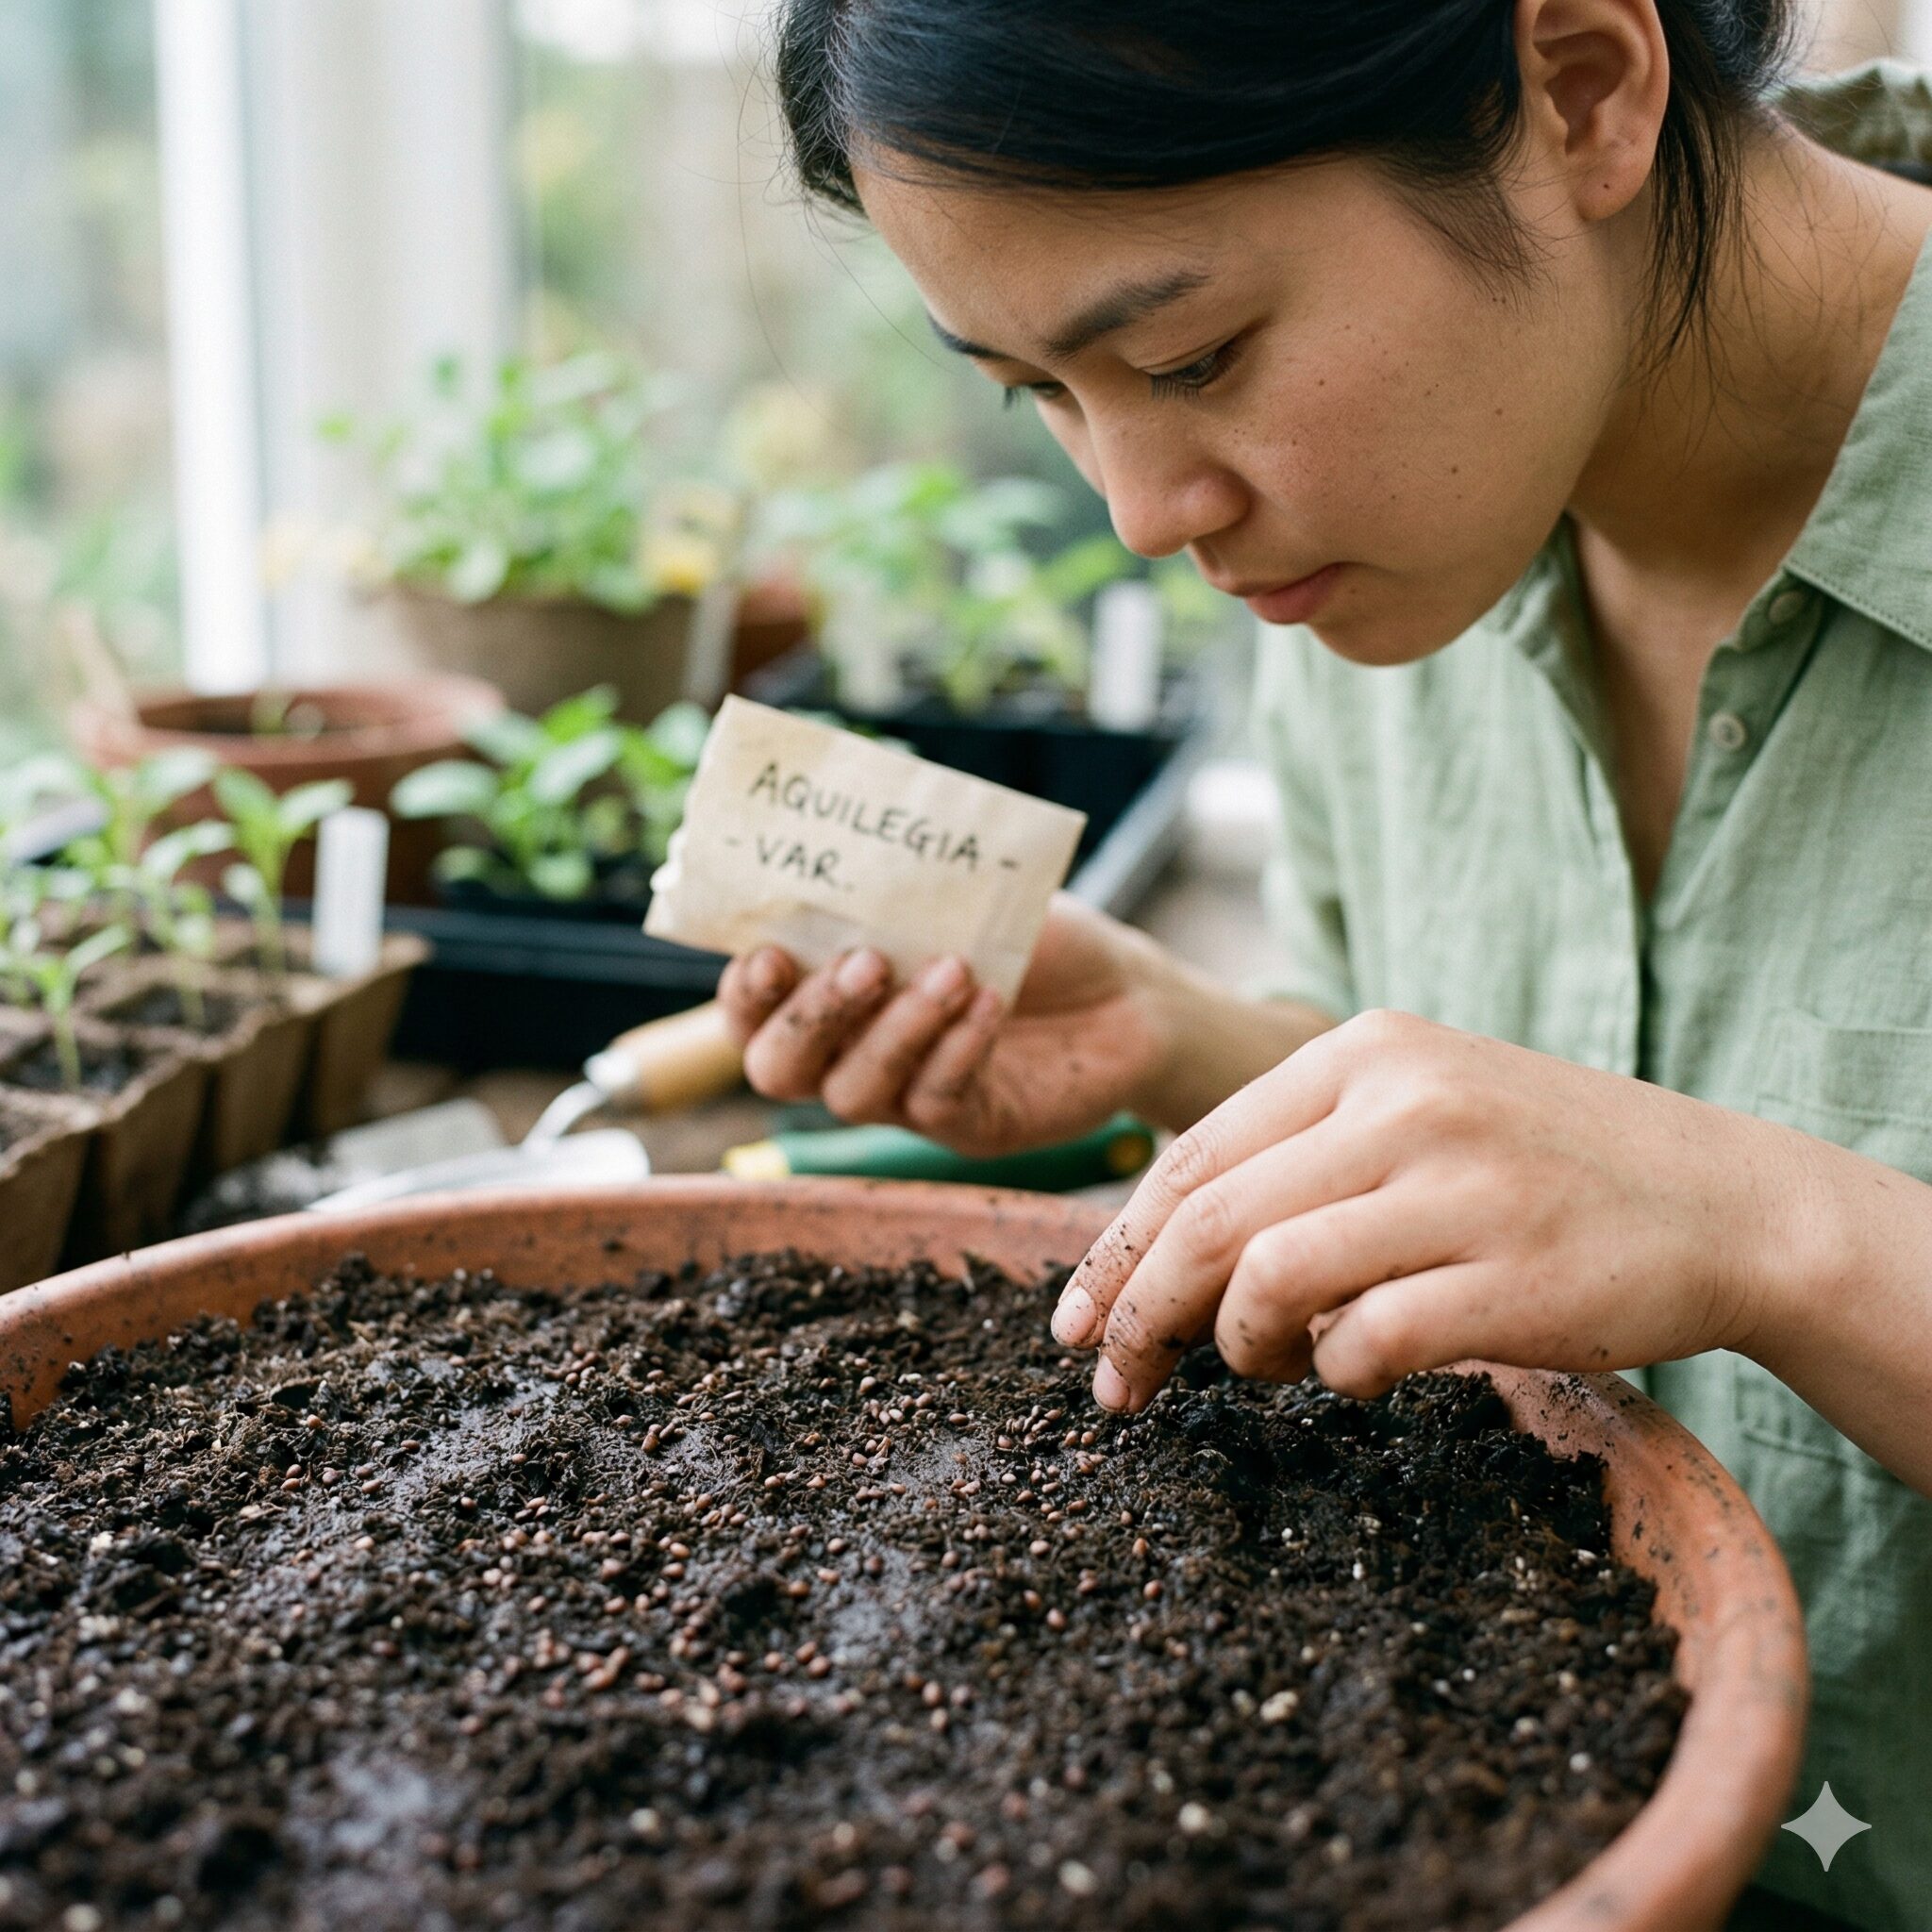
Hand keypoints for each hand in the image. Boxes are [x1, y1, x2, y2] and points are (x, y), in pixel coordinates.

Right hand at [716, 896, 1178, 1156]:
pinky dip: (958, 1049)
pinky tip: (991, 1002)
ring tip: (951, 970)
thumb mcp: (969, 899)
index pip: (754, 1014)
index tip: (771, 951)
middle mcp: (855, 1054)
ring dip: (895, 1029)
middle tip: (864, 962)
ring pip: (854, 1093)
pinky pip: (938, 1103)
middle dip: (809, 1016)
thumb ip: (906, 891)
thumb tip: (849, 851)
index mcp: (836, 995)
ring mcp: (909, 1098)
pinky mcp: (971, 1126)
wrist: (1130, 993)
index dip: (745, 994)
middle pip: (779, 1070)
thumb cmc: (1037, 940)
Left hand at [1051, 1009, 1806, 1413]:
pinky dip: (1337, 1375)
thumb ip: (1304, 1156)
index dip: (1116, 1245)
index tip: (1078, 1318)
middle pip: (1207, 1220)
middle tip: (1115, 1382)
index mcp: (1365, 1051)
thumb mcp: (1423, 1109)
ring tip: (1268, 1365)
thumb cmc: (1546, 1165)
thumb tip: (1162, 1258)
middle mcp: (1403, 1103)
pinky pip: (1365, 1343)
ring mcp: (1459, 1187)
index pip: (1193, 1155)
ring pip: (1268, 1278)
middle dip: (1139, 1312)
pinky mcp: (1510, 1276)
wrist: (1724, 1200)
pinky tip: (1357, 1373)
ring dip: (1240, 1345)